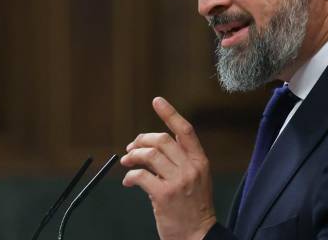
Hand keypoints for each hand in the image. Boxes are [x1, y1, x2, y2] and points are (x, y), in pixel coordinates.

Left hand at [121, 97, 216, 239]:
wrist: (197, 236)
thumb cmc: (193, 209)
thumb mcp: (195, 180)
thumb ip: (179, 163)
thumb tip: (149, 151)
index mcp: (200, 162)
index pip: (185, 130)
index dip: (170, 113)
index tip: (157, 101)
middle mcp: (190, 168)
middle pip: (162, 140)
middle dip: (141, 140)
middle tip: (131, 148)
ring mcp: (178, 181)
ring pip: (150, 155)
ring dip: (133, 156)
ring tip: (127, 163)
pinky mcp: (164, 195)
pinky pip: (140, 176)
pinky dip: (130, 176)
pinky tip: (129, 182)